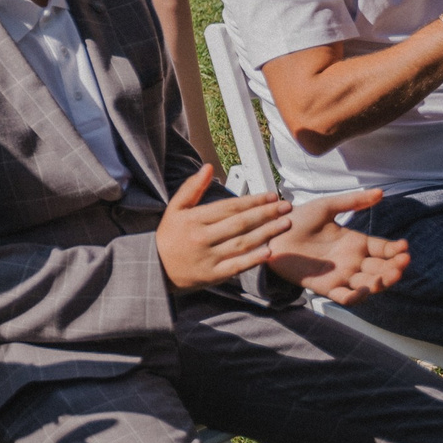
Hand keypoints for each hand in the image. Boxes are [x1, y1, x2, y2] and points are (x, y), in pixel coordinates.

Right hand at [153, 163, 290, 290]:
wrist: (156, 269)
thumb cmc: (168, 236)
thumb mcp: (175, 208)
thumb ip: (192, 187)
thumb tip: (208, 167)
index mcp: (194, 220)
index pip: (229, 207)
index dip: (252, 201)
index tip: (271, 196)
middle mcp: (202, 238)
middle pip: (240, 223)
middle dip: (266, 213)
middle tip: (286, 206)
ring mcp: (209, 257)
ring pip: (243, 243)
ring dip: (267, 233)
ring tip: (285, 223)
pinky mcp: (214, 275)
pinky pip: (237, 266)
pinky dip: (254, 259)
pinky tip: (270, 251)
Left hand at [262, 187, 409, 302]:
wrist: (270, 234)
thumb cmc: (297, 219)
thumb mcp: (327, 207)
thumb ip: (353, 201)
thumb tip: (381, 192)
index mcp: (355, 243)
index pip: (383, 249)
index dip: (395, 250)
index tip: (404, 247)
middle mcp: (352, 261)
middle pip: (381, 268)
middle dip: (394, 267)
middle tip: (402, 262)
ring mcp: (341, 275)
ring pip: (368, 284)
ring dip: (381, 282)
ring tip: (389, 275)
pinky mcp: (326, 287)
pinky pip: (345, 297)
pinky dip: (356, 297)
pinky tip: (364, 289)